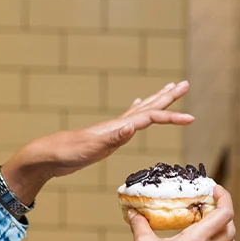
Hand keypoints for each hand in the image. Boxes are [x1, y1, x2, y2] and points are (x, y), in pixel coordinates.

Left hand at [0, 81, 193, 204]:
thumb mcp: (91, 148)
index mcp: (118, 126)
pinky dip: (139, 110)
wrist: (48, 156)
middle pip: (149, 106)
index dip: (171, 117)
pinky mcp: (108, 135)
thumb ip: (112, 138)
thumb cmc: (67, 153)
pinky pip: (130, 119)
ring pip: (142, 110)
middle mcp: (118, 124)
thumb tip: (132, 126)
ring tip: (170, 88)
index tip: (191, 119)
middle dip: (168, 96)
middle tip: (185, 84)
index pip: (151, 117)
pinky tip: (140, 104)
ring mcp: (114, 128)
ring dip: (157, 100)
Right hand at [125, 184, 238, 240]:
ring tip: (213, 233)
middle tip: (210, 210)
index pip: (224, 213)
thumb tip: (134, 213)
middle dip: (223, 215)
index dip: (224, 197)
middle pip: (230, 228)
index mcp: (197, 240)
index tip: (215, 191)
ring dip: (227, 237)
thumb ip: (140, 225)